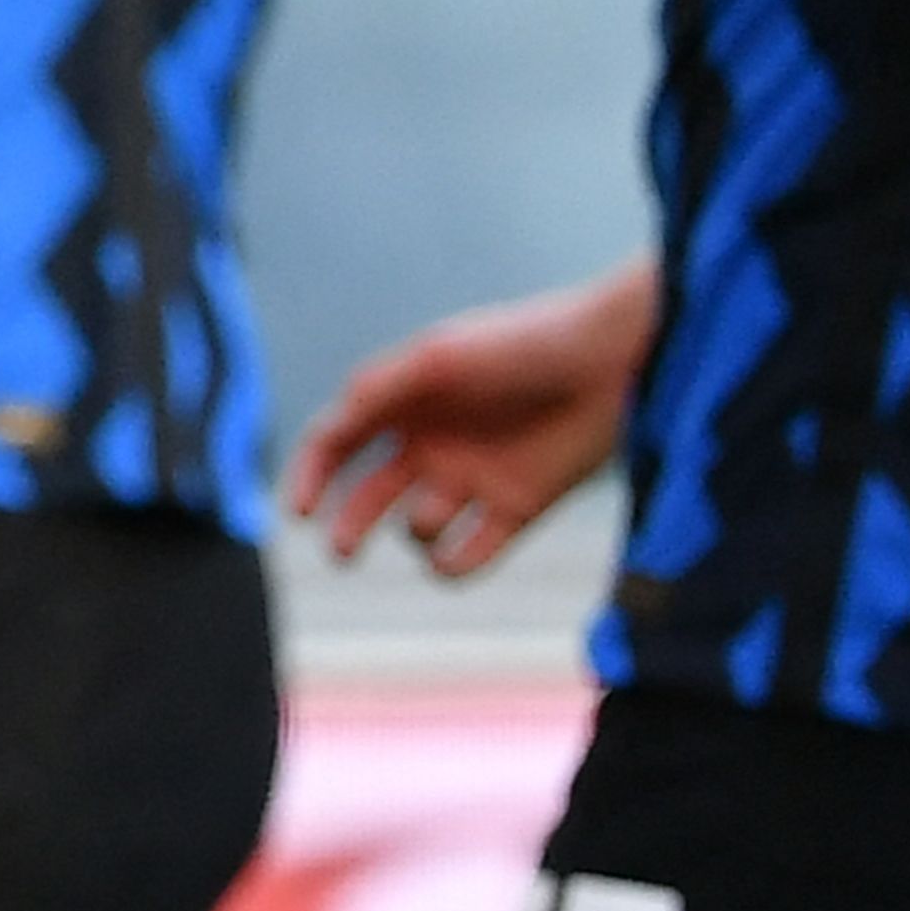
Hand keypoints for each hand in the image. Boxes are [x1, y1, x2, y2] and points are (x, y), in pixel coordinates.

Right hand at [285, 261, 653, 575]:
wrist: (610, 362)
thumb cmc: (522, 345)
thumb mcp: (438, 356)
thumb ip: (377, 389)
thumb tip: (327, 429)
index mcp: (404, 402)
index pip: (336, 443)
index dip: (309, 476)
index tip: (300, 511)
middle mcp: (430, 443)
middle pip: (367, 498)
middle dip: (348, 527)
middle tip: (341, 553)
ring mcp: (471, 478)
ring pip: (415, 528)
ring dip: (415, 530)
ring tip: (434, 511)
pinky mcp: (516, 509)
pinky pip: (468, 555)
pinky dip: (452, 565)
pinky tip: (451, 555)